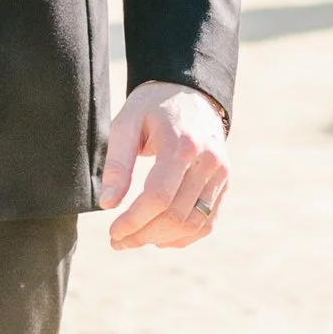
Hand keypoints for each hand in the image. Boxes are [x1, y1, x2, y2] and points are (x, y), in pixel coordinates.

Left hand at [100, 82, 229, 249]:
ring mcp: (221, 174)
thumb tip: (108, 204)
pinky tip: (160, 238)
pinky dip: (184, 237)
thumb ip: (117, 164)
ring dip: (161, 239)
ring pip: (193, 224)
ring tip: (135, 240)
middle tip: (117, 241)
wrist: (190, 93)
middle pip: (175, 215)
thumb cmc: (151, 108)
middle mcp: (208, 161)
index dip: (134, 221)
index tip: (112, 231)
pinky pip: (208, 222)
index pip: (158, 197)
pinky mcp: (224, 182)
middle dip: (143, 235)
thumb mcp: (126, 125)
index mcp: (181, 145)